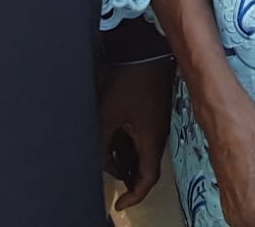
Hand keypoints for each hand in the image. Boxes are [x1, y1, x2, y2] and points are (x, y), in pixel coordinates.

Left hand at [98, 58, 173, 210]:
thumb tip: (95, 162)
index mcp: (151, 140)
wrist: (145, 49)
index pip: (148, 179)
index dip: (135, 196)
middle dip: (127, 177)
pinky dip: (130, 143)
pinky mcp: (156, 110)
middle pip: (147, 166)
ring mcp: (160, 121)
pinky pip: (145, 136)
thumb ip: (101, 142)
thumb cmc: (129, 82)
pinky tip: (114, 135)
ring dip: (128, 158)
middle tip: (108, 178)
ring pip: (145, 151)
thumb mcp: (107, 114)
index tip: (119, 204)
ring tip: (106, 156)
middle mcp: (159, 134)